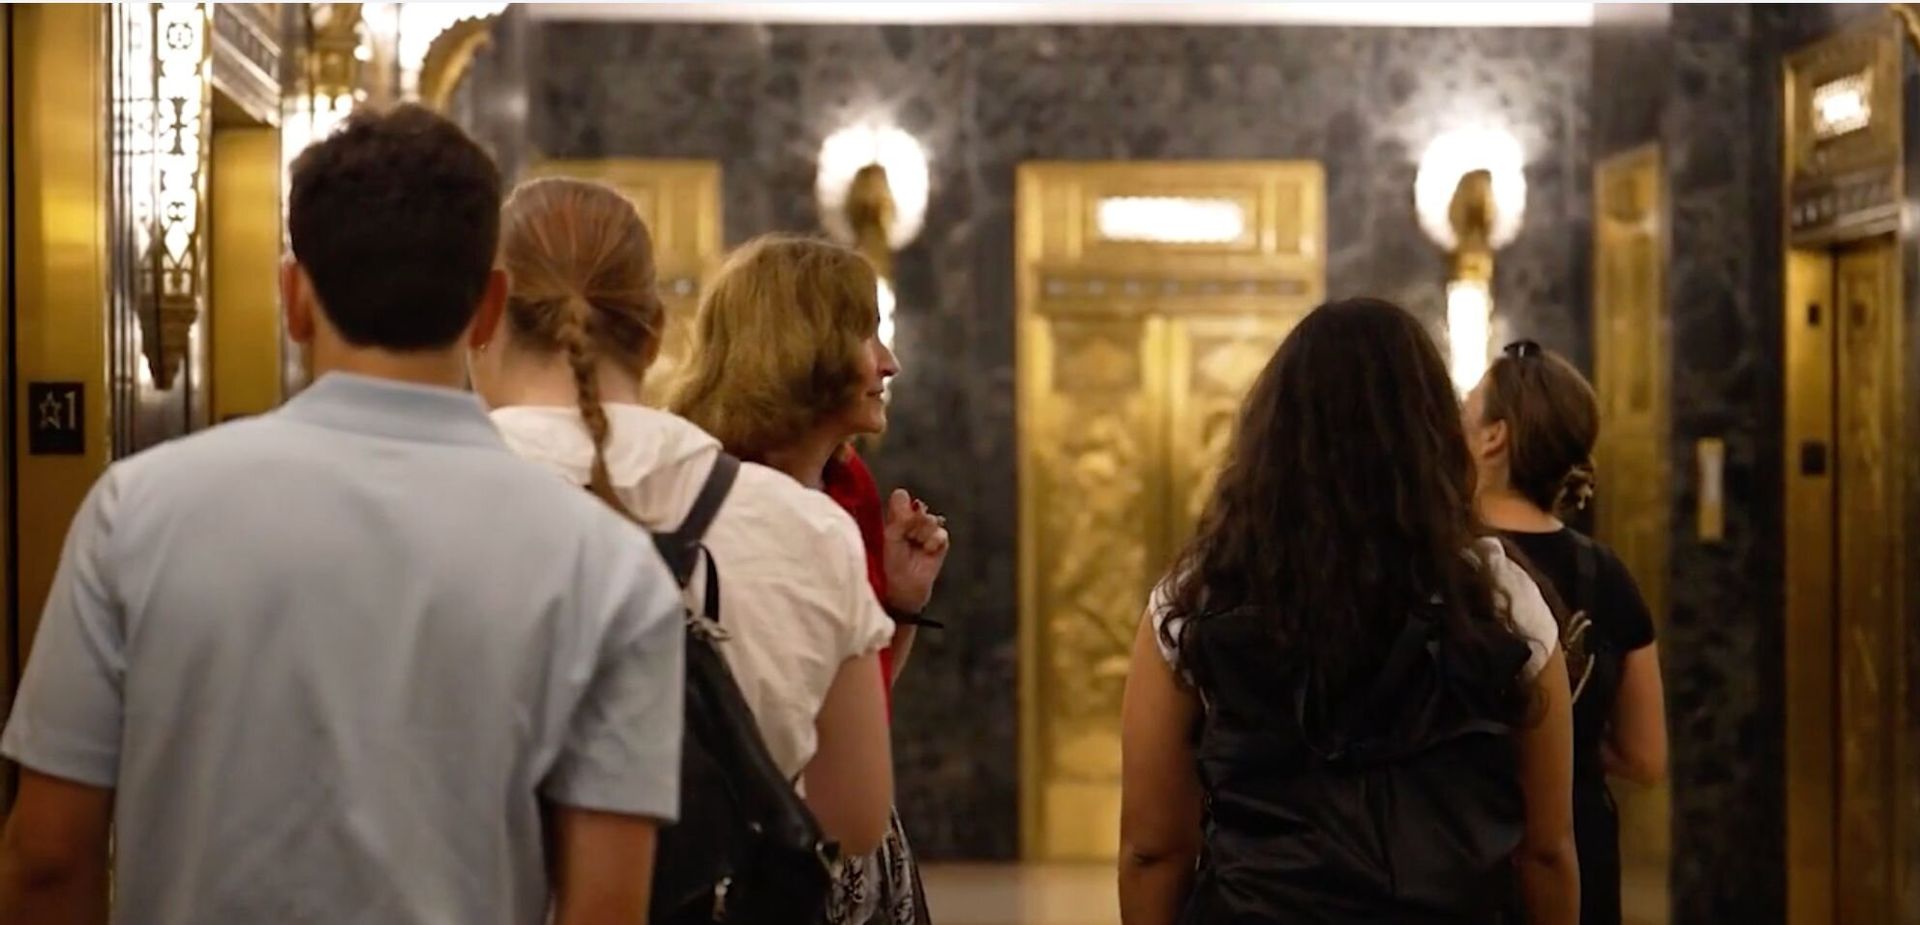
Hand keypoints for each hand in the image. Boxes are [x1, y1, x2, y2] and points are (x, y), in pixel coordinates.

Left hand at [883, 489, 949, 615]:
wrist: (899, 592)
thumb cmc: (885, 566)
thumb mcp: (888, 537)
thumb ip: (897, 515)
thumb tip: (902, 492)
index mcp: (892, 520)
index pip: (902, 498)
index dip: (903, 507)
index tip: (899, 522)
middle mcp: (910, 524)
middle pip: (919, 508)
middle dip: (913, 523)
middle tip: (906, 539)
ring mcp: (925, 534)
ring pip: (931, 519)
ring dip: (923, 533)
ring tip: (915, 546)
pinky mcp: (938, 545)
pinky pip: (941, 533)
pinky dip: (933, 541)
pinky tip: (926, 551)